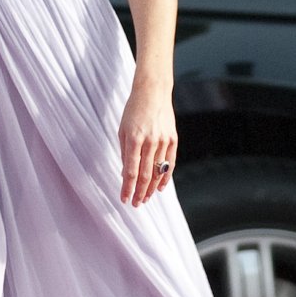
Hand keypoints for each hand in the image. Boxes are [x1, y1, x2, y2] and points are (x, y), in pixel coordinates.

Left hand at [117, 80, 176, 207]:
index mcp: (134, 139)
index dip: (127, 188)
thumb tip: (125, 174)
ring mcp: (164, 141)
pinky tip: (160, 188)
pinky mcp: (173, 139)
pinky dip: (165, 177)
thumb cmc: (133, 110)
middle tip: (135, 204)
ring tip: (145, 198)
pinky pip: (170, 163)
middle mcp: (150, 141)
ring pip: (158, 171)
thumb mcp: (122, 130)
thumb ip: (124, 153)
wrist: (153, 92)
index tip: (124, 199)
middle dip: (139, 193)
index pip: (131, 171)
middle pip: (145, 175)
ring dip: (151, 188)